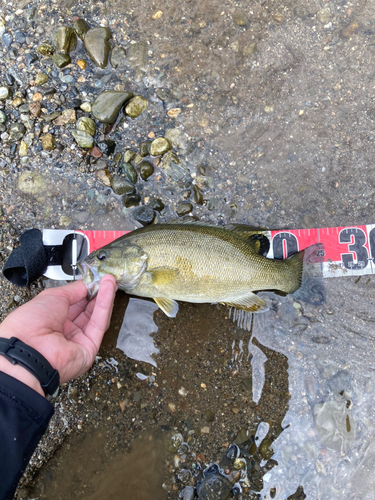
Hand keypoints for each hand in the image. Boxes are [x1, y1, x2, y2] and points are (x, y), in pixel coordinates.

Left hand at [0, 275, 116, 395]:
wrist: (28, 348)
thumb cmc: (30, 322)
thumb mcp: (53, 296)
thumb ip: (75, 290)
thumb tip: (89, 284)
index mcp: (51, 319)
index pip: (74, 302)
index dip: (86, 290)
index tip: (95, 278)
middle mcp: (64, 331)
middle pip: (87, 310)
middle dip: (97, 292)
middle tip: (107, 278)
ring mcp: (77, 340)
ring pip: (95, 316)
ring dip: (103, 297)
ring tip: (110, 281)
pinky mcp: (89, 349)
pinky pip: (98, 325)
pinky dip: (104, 307)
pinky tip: (108, 291)